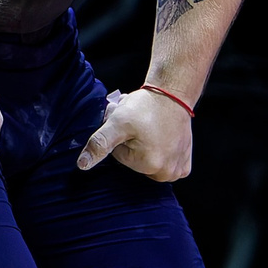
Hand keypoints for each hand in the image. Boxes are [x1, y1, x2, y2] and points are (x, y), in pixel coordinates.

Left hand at [78, 88, 192, 179]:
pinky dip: (162, 152)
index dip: (120, 139)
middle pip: (134, 162)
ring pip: (148, 163)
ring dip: (146, 147)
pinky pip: (166, 165)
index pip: (119, 157)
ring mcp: (178, 169)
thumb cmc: (146, 107)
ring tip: (149, 129)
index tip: (129, 126)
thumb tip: (82, 165)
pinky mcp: (184, 164)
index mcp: (150, 166)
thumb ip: (99, 144)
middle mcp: (167, 173)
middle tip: (138, 125)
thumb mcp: (117, 123)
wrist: (172, 94)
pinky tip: (162, 138)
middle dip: (132, 143)